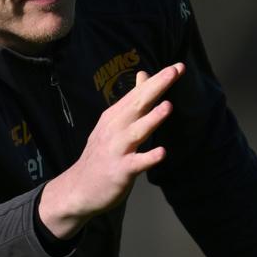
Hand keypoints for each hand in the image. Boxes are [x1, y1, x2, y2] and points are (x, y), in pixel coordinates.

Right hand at [39, 63, 184, 237]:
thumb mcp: (114, 123)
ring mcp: (117, 150)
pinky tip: (162, 153)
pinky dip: (148, 158)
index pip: (139, 93)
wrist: (78, 189)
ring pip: (136, 132)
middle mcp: (115, 129)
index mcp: (115, 116)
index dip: (157, 79)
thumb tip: (145, 75)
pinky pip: (136, 163)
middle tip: (173, 72)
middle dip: (156, 88)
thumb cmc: (103, 154)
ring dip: (152, 119)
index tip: (178, 66)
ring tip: (168, 106)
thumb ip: (132, 101)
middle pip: (137, 105)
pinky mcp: (120, 171)